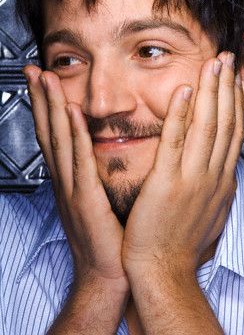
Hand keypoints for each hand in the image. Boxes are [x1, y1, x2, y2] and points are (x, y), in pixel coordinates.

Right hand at [23, 65, 128, 292]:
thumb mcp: (96, 200)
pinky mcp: (87, 199)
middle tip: (34, 70)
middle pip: (50, 131)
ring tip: (46, 79)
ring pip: (60, 140)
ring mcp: (73, 188)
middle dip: (41, 98)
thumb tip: (100, 152)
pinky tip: (72, 114)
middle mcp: (66, 180)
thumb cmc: (107, 239)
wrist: (107, 274)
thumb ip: (94, 175)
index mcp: (70, 179)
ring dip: (53, 108)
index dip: (46, 107)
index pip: (55, 136)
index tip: (44, 81)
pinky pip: (80, 161)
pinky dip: (75, 136)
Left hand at [122, 52, 243, 277]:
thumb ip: (216, 185)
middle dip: (226, 87)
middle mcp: (211, 176)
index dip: (234, 103)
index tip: (232, 81)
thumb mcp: (211, 212)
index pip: (233, 133)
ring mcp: (191, 178)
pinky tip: (184, 92)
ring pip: (207, 126)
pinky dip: (181, 114)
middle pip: (225, 122)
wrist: (163, 271)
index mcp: (220, 182)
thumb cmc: (181, 244)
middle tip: (225, 59)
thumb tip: (221, 167)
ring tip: (211, 65)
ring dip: (210, 92)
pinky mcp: (167, 183)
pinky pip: (176, 141)